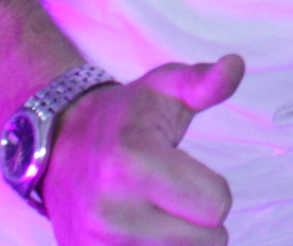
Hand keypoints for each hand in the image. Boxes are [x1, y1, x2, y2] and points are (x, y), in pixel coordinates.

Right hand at [42, 55, 244, 243]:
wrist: (57, 143)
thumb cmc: (122, 116)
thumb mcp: (164, 87)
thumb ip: (204, 82)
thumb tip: (235, 65)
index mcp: (135, 160)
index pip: (217, 204)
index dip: (214, 189)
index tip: (189, 173)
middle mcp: (111, 208)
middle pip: (204, 241)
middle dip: (200, 220)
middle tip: (175, 196)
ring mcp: (95, 241)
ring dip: (181, 242)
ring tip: (159, 214)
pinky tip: (144, 233)